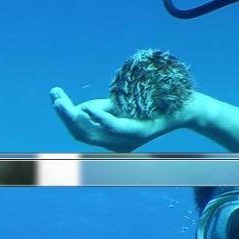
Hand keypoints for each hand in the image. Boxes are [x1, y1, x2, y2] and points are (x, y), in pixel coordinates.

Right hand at [50, 87, 189, 148]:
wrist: (184, 106)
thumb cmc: (152, 104)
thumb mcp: (120, 106)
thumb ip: (100, 109)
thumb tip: (78, 109)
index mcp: (111, 140)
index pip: (80, 131)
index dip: (64, 115)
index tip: (54, 94)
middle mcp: (116, 144)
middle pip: (81, 133)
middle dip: (64, 116)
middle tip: (54, 95)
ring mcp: (126, 140)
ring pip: (91, 132)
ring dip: (73, 116)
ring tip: (61, 100)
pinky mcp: (137, 133)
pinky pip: (112, 127)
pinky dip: (97, 118)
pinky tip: (87, 107)